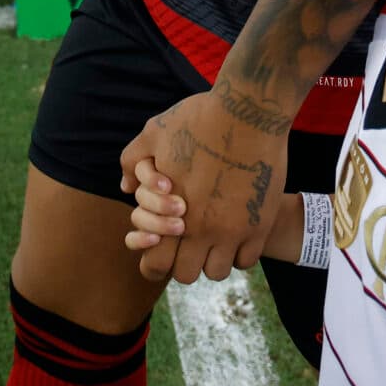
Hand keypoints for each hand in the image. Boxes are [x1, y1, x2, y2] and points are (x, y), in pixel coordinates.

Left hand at [118, 87, 286, 283]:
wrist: (250, 111)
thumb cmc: (199, 117)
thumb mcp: (156, 132)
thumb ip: (133, 161)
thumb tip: (125, 187)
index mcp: (171, 211)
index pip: (157, 264)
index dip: (154, 264)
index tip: (160, 253)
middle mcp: (201, 228)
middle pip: (187, 274)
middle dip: (184, 262)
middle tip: (188, 242)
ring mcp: (233, 230)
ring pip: (217, 272)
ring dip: (212, 259)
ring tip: (213, 238)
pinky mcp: (260, 225)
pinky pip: (246, 260)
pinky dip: (239, 253)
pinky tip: (235, 232)